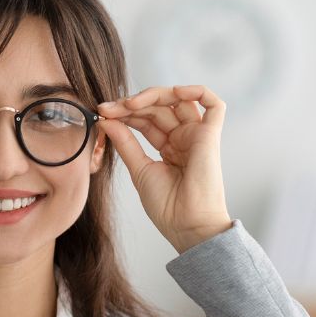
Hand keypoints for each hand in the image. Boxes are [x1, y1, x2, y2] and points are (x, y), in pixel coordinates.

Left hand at [97, 85, 232, 253]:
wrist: (186, 225)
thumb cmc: (167, 207)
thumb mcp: (139, 170)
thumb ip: (125, 143)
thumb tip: (106, 119)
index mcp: (169, 148)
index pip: (146, 119)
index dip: (125, 113)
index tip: (102, 113)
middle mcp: (184, 139)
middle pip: (159, 107)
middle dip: (132, 104)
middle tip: (108, 108)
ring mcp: (198, 136)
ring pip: (179, 100)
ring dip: (153, 96)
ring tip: (129, 104)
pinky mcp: (211, 135)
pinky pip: (213, 104)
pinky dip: (196, 91)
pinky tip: (173, 91)